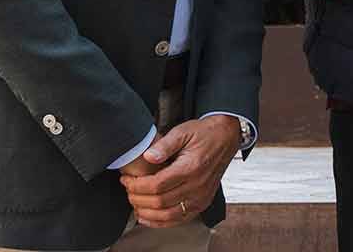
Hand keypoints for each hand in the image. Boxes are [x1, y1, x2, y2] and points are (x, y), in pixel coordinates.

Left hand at [119, 114, 241, 227]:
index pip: (156, 185)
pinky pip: (179, 219)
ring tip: (135, 203)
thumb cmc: (204, 134)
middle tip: (128, 190)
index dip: (136, 185)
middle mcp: (197, 185)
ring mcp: (201, 196)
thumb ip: (164, 144)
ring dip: (146, 213)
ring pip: (167, 215)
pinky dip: (160, 222)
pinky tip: (148, 217)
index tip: (126, 180)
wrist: (226, 138)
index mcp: (191, 168)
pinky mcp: (202, 202)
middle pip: (159, 202)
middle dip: (137, 199)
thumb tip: (148, 156)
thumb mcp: (183, 131)